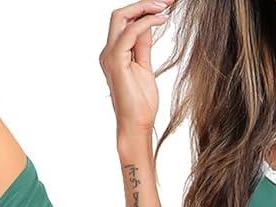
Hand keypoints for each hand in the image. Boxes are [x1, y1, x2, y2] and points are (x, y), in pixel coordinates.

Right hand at [100, 2, 172, 146]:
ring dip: (145, 8)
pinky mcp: (116, 62)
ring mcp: (110, 57)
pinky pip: (129, 33)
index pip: (125, 21)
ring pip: (121, 17)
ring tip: (165, 7)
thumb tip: (148, 23)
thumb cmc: (141, 103)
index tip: (165, 5)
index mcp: (114, 53)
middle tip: (167, 1)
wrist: (137, 124)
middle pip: (120, 14)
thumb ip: (143, 45)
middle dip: (144, 3)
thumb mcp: (145, 66)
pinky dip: (146, 22)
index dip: (144, 9)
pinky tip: (162, 20)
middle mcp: (108, 52)